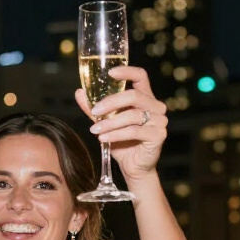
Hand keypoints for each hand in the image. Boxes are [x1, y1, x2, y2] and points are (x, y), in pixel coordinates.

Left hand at [74, 66, 166, 187]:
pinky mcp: (158, 136)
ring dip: (110, 122)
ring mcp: (160, 121)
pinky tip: (103, 139)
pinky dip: (116, 134)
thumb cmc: (121, 143)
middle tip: (95, 111)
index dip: (127, 71)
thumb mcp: (106, 123)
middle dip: (111, 102)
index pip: (141, 76)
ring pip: (132, 115)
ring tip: (95, 130)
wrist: (133, 167)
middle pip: (134, 95)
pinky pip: (134, 131)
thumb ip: (95, 108)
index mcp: (145, 98)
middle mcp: (156, 106)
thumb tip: (79, 93)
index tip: (110, 73)